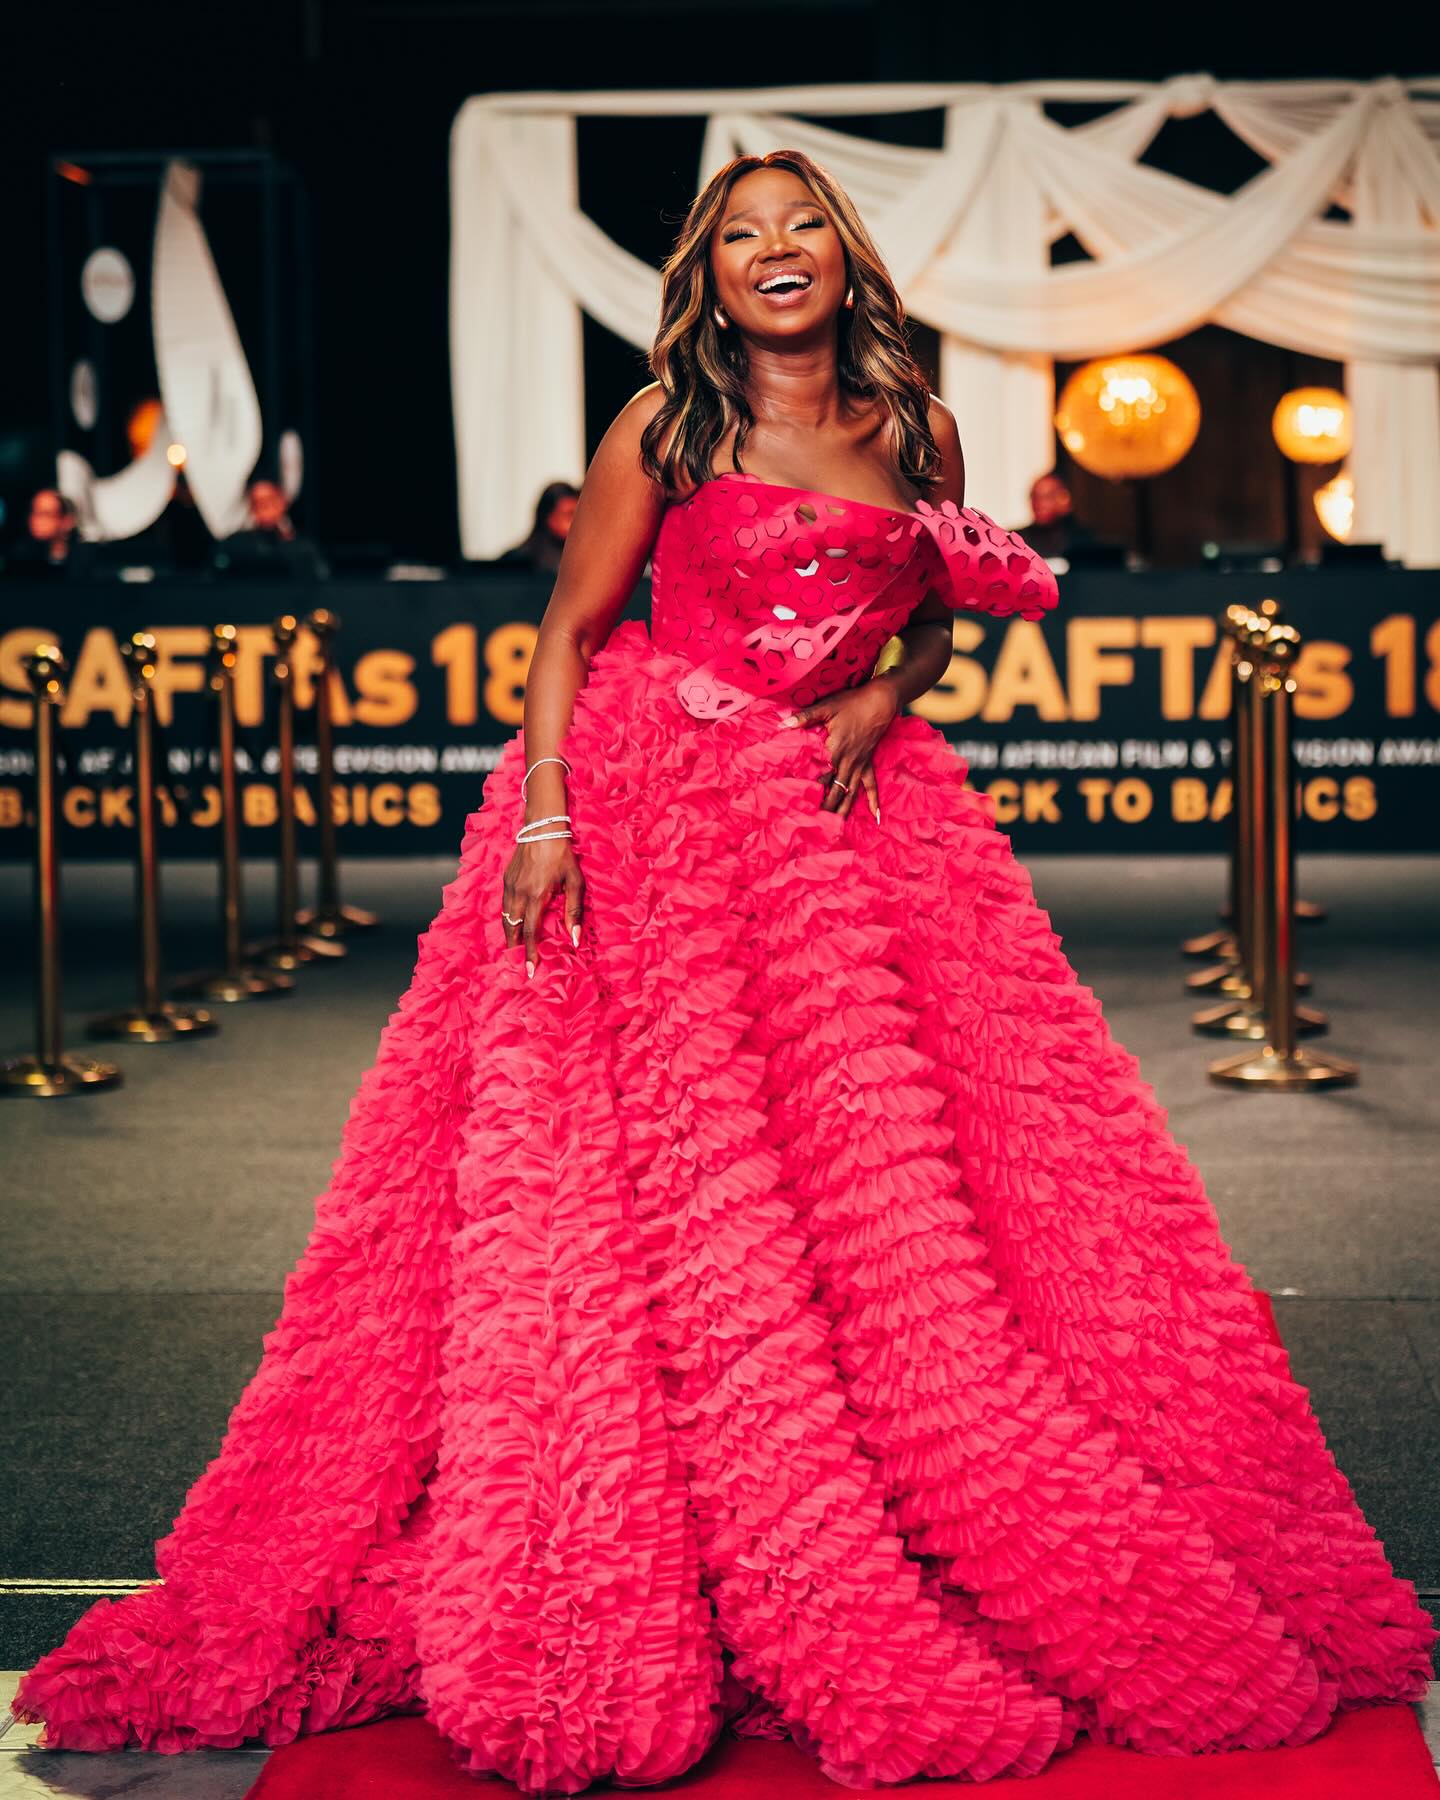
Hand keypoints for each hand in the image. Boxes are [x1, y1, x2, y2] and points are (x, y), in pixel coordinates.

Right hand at [501, 837, 583, 976]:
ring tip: (514, 947)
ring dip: (509, 934)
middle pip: (513, 928)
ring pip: (505, 917)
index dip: (530, 953)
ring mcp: (509, 885)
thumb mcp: (575, 882)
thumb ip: (574, 911)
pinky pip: (504, 904)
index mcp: (536, 896)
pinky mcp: (506, 878)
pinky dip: (507, 918)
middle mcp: (519, 893)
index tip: (530, 971)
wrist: (542, 828)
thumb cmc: (563, 854)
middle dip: (514, 948)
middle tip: (518, 964)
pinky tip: (513, 923)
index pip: (531, 932)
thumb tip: (574, 939)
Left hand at [777, 678, 898, 820]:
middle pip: (835, 791)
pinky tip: (876, 816)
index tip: (798, 805)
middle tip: (814, 824)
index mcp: (834, 751)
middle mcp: (847, 762)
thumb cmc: (851, 703)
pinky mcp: (868, 763)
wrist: (880, 701)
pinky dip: (874, 801)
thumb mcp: (826, 707)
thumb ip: (804, 718)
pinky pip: (872, 785)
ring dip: (844, 809)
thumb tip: (781, 724)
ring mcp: (859, 765)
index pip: (820, 776)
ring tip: (836, 826)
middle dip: (825, 808)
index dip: (809, 790)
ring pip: (850, 793)